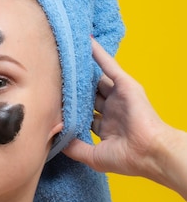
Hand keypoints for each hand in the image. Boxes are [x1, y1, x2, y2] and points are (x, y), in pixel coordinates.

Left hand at [63, 39, 170, 179]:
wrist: (149, 152)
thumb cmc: (127, 158)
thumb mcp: (93, 156)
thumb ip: (74, 148)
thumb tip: (55, 140)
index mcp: (106, 127)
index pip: (83, 114)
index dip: (69, 109)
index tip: (52, 103)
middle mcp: (112, 111)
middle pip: (88, 95)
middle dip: (74, 88)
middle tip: (54, 77)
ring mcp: (118, 97)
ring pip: (96, 79)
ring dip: (82, 69)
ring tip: (65, 56)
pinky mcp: (125, 86)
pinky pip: (109, 66)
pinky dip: (98, 54)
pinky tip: (86, 42)